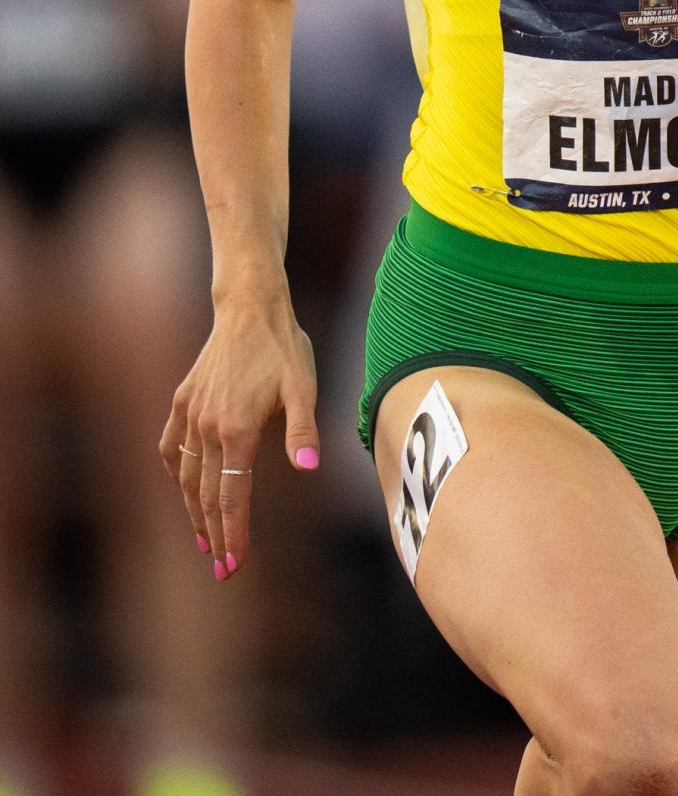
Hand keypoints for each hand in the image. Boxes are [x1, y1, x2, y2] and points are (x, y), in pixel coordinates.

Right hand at [158, 291, 318, 581]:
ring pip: (185, 476)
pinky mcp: (182, 400)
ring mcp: (190, 413)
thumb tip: (309, 469)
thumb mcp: (303, 385)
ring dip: (193, 512)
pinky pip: (170, 446)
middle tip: (222, 570)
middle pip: (207, 494)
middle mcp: (207, 427)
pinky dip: (174, 472)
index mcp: (237, 429)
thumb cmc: (283, 347)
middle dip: (215, 535)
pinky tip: (182, 487)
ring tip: (204, 541)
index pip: (232, 496)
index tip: (234, 566)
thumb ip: (303, 429)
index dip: (234, 534)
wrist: (250, 307)